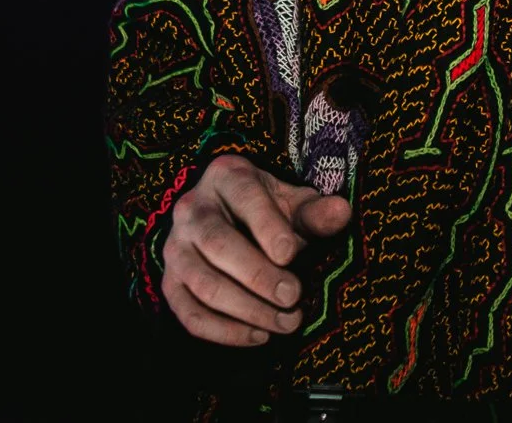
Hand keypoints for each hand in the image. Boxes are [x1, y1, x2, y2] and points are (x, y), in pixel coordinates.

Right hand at [160, 153, 352, 346]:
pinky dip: (224, 331)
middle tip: (293, 298)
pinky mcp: (170, 282)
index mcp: (226, 177)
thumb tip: (341, 213)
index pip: (245, 197)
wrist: (229, 219)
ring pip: (203, 283)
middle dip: (258, 276)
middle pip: (218, 244)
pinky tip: (259, 335)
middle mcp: (191, 209)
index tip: (290, 255)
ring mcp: (175, 248)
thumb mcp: (293, 202)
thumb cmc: (268, 211)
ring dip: (246, 309)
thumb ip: (315, 212)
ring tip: (286, 322)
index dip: (267, 227)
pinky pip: (188, 313)